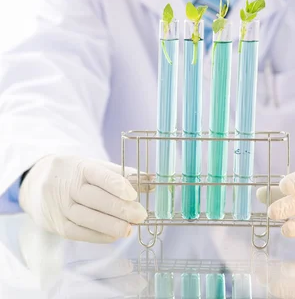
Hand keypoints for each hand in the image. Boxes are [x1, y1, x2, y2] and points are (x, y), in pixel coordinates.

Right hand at [20, 156, 149, 242]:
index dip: (116, 185)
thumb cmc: (74, 174)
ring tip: (130, 229)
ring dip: (111, 225)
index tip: (134, 195)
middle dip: (120, 208)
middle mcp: (67, 186)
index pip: (99, 175)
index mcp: (79, 167)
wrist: (36, 182)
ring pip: (87, 218)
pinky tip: (114, 235)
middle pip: (95, 199)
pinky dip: (98, 236)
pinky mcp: (57, 225)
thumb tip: (151, 180)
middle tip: (141, 215)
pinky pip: (78, 233)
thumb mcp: (93, 166)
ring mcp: (60, 206)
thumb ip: (121, 174)